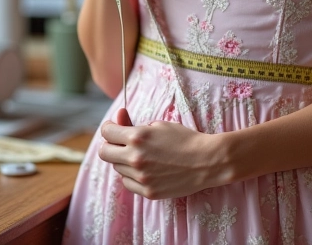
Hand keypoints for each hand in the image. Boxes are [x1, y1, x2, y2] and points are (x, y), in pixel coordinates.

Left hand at [99, 118, 227, 199]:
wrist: (206, 161)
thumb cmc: (183, 138)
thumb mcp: (159, 125)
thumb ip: (133, 125)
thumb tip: (117, 119)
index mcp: (137, 137)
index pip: (107, 133)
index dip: (109, 127)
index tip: (113, 127)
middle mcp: (135, 158)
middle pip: (105, 153)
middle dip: (110, 145)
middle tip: (120, 142)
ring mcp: (141, 178)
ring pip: (118, 168)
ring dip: (123, 160)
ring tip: (141, 155)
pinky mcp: (148, 192)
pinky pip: (128, 183)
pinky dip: (132, 175)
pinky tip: (145, 169)